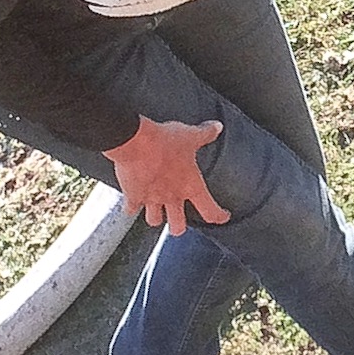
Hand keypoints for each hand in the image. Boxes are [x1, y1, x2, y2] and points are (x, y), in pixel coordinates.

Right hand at [103, 115, 229, 235]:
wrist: (136, 142)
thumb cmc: (164, 141)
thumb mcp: (190, 135)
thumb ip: (205, 134)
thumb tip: (217, 127)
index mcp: (190, 186)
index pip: (210, 210)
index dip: (219, 216)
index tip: (222, 217)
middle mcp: (171, 197)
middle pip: (177, 226)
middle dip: (178, 226)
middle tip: (179, 221)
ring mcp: (151, 199)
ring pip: (154, 221)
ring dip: (156, 218)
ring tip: (156, 213)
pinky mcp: (132, 196)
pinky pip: (131, 209)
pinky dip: (131, 207)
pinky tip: (132, 204)